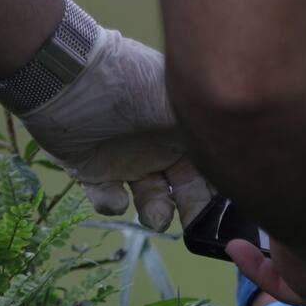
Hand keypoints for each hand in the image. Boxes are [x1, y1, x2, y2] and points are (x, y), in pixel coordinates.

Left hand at [18, 29, 211, 230]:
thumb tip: (237, 158)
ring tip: (153, 218)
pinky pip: (106, 198)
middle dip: (192, 210)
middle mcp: (159, 145)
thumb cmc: (130, 84)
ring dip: (154, 211)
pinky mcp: (91, 171)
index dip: (219, 189)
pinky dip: (112, 204)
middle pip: (185, 188)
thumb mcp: (178, 103)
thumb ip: (206, 132)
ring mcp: (126, 159)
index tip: (224, 211)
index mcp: (183, 128)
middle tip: (193, 227)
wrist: (67, 77)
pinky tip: (116, 198)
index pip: (209, 165)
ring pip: (149, 197)